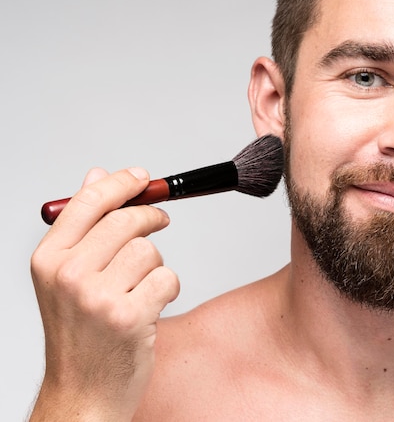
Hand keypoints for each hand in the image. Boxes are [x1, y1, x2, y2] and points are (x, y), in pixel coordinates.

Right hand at [30, 167, 179, 421]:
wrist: (82, 394)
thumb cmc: (80, 334)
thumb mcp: (67, 277)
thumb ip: (83, 224)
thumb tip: (96, 175)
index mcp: (49, 260)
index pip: (89, 202)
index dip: (121, 183)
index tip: (143, 177)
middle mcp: (68, 275)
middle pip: (126, 220)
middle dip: (151, 218)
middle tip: (160, 222)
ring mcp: (97, 297)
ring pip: (150, 250)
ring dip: (155, 266)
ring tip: (140, 288)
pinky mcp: (129, 316)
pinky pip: (167, 278)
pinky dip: (168, 289)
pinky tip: (151, 307)